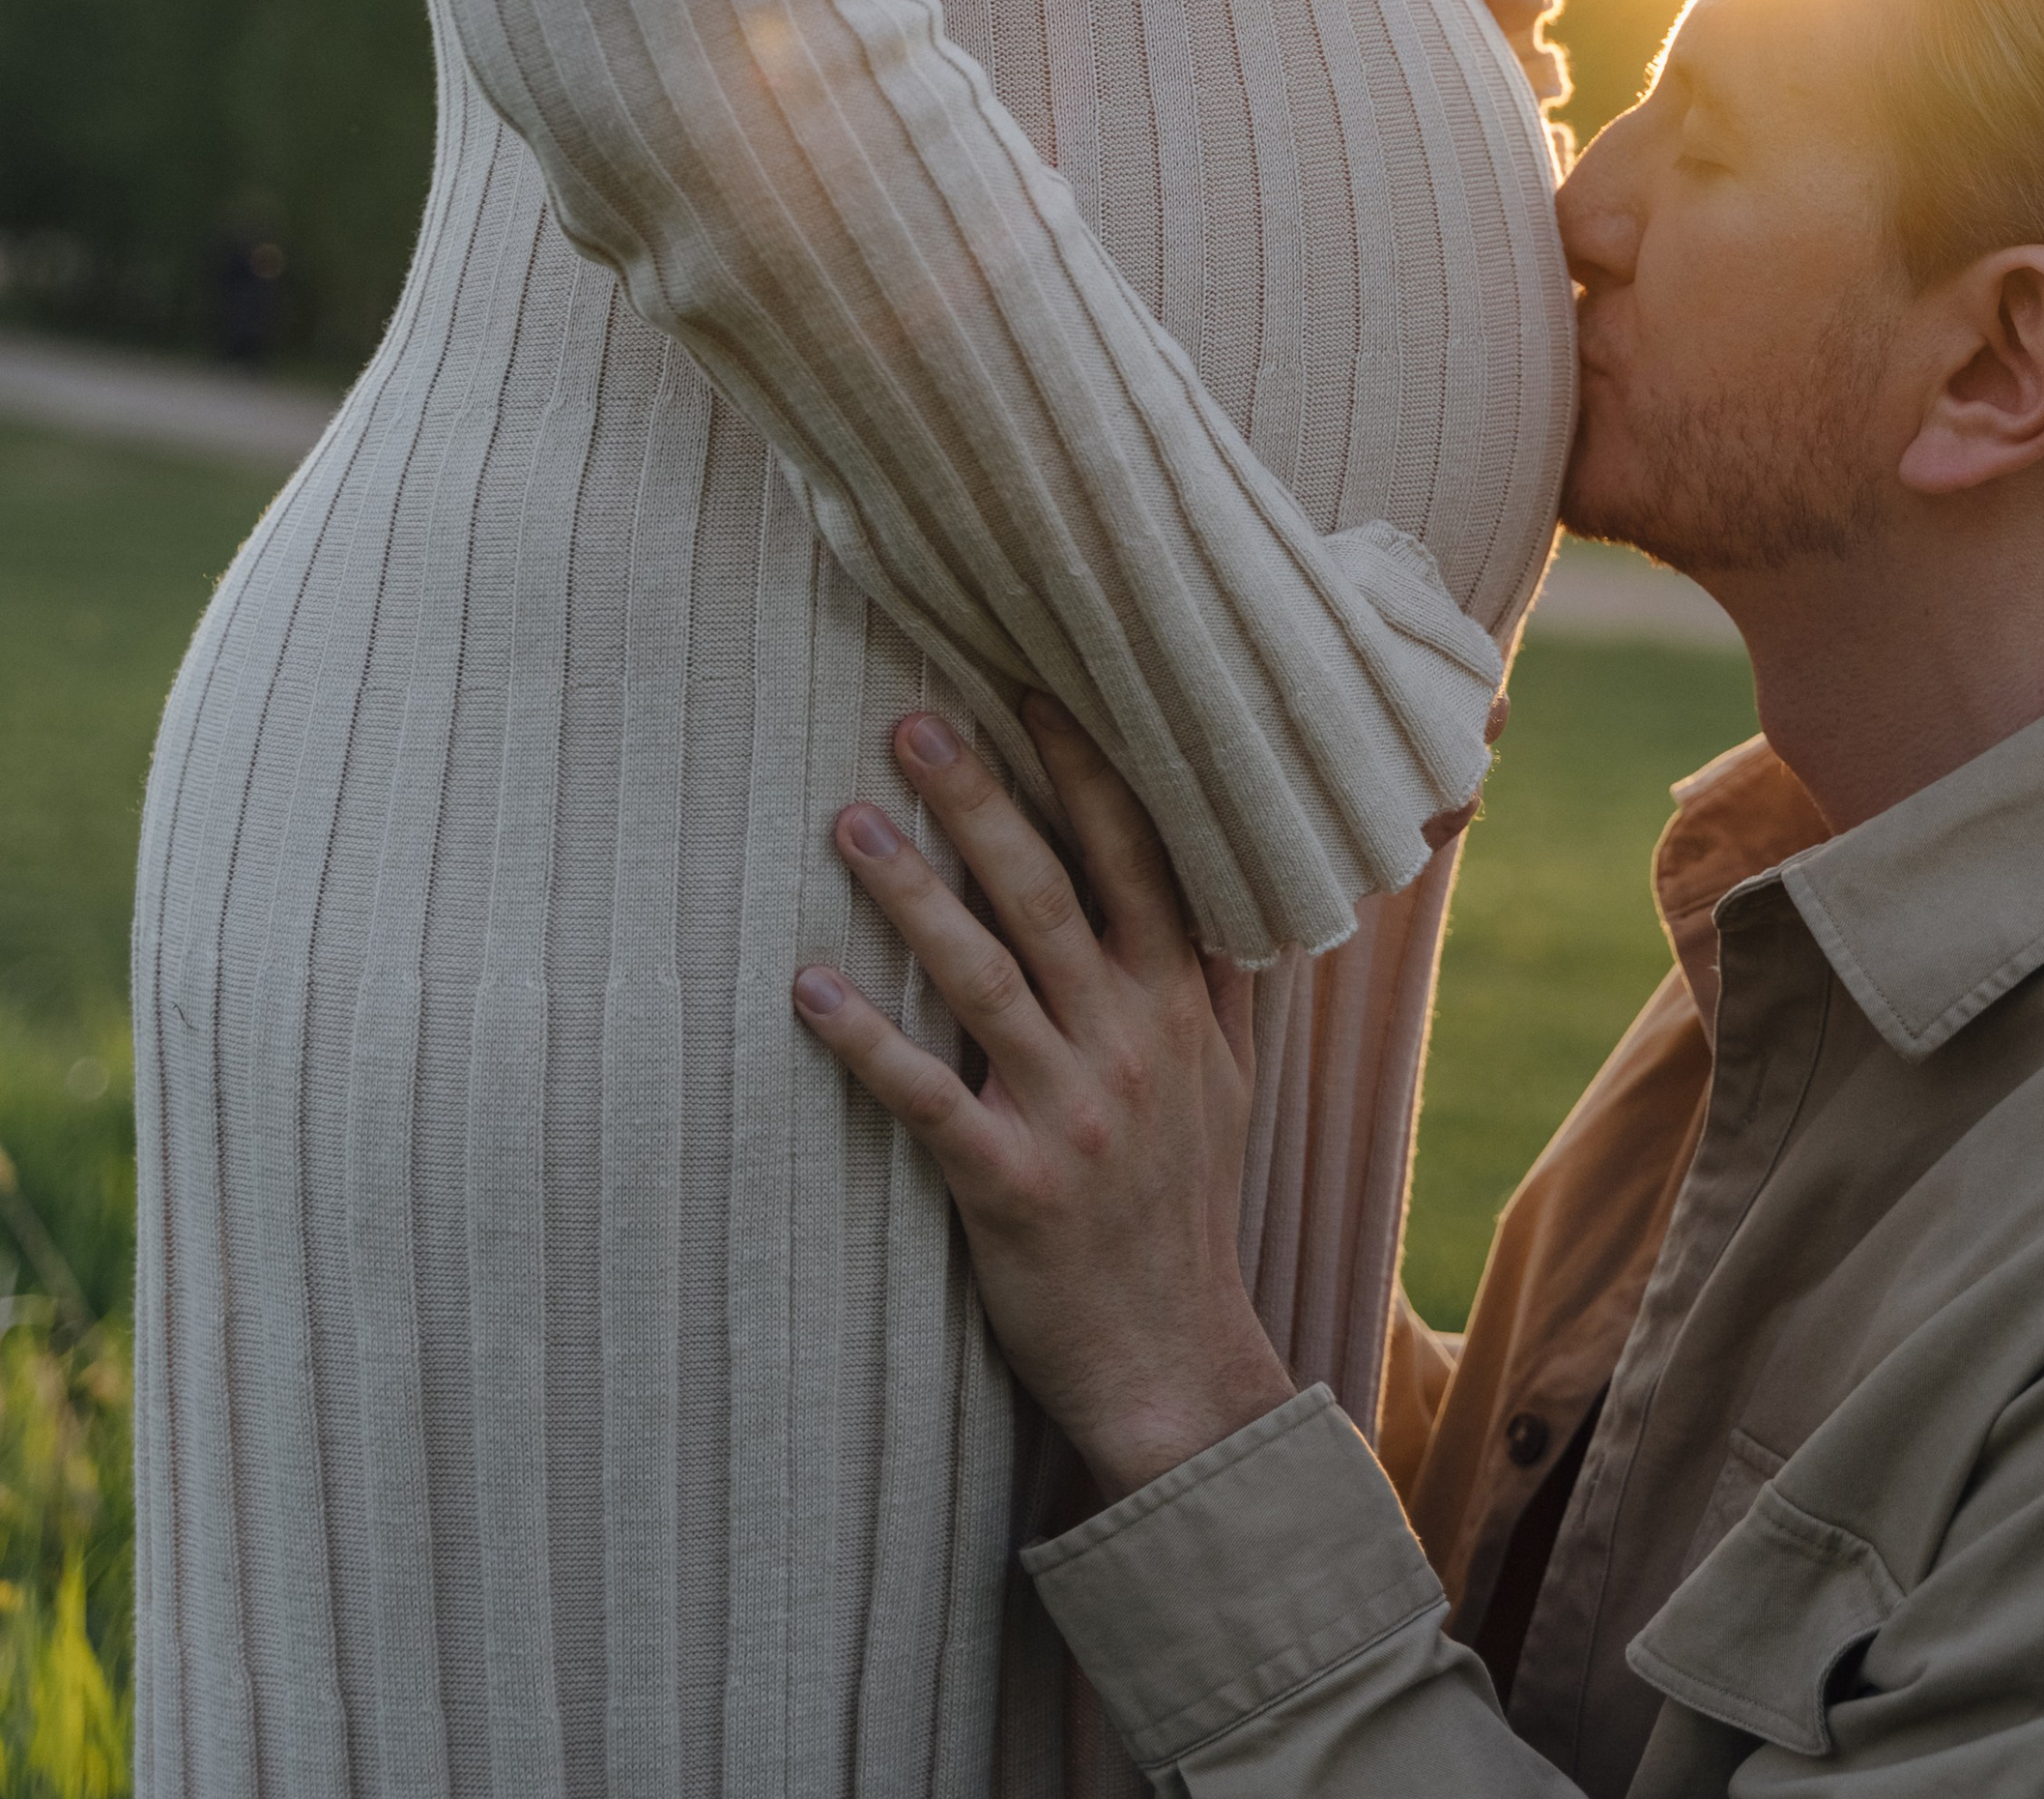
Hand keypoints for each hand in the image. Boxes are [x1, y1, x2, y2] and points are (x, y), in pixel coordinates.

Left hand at [791, 699, 1295, 1505]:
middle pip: (1049, 893)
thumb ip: (1215, 980)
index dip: (1086, 770)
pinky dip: (865, 1040)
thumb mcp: (1227, 1084)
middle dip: (982, 801)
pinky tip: (808, 988)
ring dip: (912, 893)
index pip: (1138, 858)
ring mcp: (1071, 1110)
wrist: (1174, 1362)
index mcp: (1178, 1004)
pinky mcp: (1010, 1182)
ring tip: (849, 821)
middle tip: (914, 722)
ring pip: (984, 976)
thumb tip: (1222, 882)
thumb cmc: (1186, 1208)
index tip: (1034, 689)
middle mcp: (1130, 1039)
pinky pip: (926, 1096)